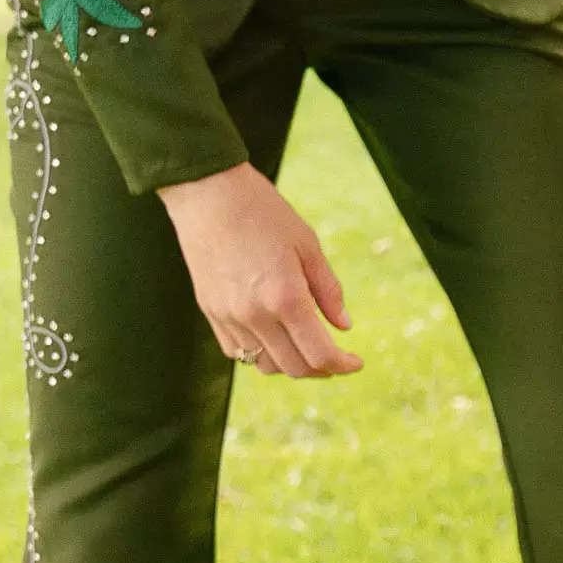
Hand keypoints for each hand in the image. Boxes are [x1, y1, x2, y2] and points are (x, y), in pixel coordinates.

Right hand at [163, 164, 362, 377]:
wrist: (207, 192)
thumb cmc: (263, 211)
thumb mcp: (307, 245)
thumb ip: (328, 290)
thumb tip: (344, 326)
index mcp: (286, 297)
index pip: (320, 354)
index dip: (343, 365)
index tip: (355, 362)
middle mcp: (255, 315)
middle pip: (295, 368)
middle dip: (321, 370)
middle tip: (335, 359)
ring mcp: (229, 316)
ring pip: (265, 365)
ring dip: (291, 365)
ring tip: (304, 348)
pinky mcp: (210, 312)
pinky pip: (237, 352)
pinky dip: (260, 355)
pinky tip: (273, 339)